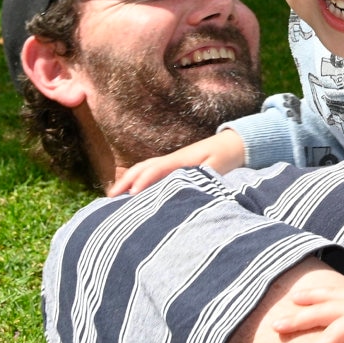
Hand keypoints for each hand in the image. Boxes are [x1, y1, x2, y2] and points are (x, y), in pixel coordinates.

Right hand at [106, 129, 246, 195]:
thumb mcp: (217, 167)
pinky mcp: (173, 166)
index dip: (143, 181)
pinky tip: (130, 192)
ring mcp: (171, 161)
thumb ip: (202, 176)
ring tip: (113, 197)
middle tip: (110, 198)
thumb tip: (186, 188)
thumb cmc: (226, 156)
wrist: (234, 144)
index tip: (131, 195)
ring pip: (143, 168)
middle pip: (142, 167)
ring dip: (127, 180)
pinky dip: (137, 179)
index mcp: (181, 160)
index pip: (156, 169)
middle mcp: (172, 159)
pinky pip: (150, 171)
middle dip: (125, 181)